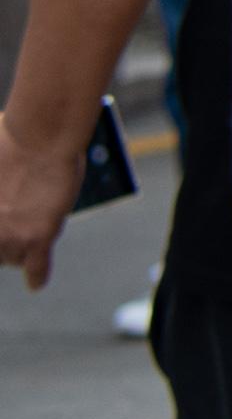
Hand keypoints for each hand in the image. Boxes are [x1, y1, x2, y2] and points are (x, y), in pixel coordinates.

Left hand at [0, 112, 81, 292]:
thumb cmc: (7, 142)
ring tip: (32, 221)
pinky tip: (36, 282)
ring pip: (13, 258)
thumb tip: (6, 196)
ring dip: (20, 246)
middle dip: (2, 239)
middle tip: (13, 216)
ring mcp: (9, 237)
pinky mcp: (38, 237)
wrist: (39, 136)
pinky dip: (37, 276)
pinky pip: (36, 267)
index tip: (5, 223)